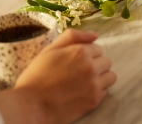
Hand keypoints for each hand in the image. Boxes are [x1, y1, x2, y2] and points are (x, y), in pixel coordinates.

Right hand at [0, 29, 116, 123]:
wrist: (31, 105)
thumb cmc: (37, 76)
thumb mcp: (50, 49)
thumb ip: (72, 37)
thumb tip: (95, 35)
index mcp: (80, 52)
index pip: (98, 48)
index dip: (87, 54)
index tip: (76, 61)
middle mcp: (91, 67)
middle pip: (106, 61)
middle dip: (95, 64)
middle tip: (79, 72)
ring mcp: (94, 84)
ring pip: (110, 76)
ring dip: (101, 77)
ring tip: (85, 82)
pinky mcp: (94, 100)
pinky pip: (105, 91)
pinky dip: (97, 91)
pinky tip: (83, 92)